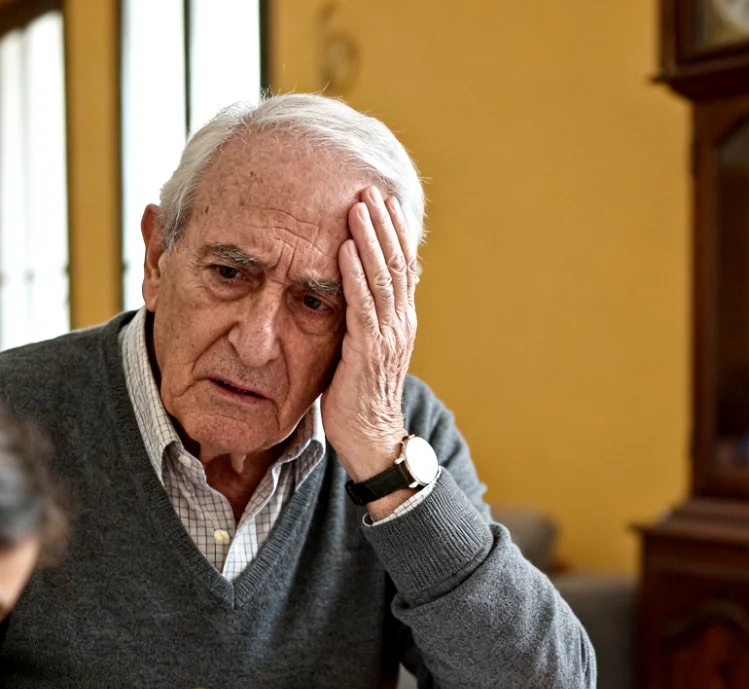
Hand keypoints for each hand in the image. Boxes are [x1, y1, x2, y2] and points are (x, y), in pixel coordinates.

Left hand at [324, 185, 417, 486]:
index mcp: (401, 321)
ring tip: (358, 207)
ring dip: (370, 238)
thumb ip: (362, 319)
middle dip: (382, 224)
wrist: (371, 440)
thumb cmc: (360, 397)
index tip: (380, 201)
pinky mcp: (368, 351)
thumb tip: (351, 292)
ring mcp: (387, 336)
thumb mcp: (364, 350)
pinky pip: (363, 305)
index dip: (392, 232)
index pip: (401, 266)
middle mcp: (400, 323)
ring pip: (383, 277)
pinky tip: (347, 248)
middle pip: (396, 263)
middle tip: (368, 189)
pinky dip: (355, 274)